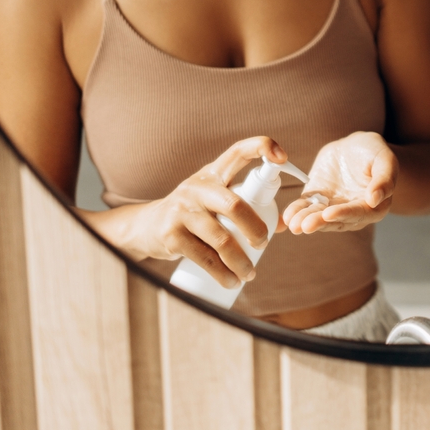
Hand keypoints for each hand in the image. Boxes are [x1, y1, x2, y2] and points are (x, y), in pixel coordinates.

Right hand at [126, 136, 286, 288]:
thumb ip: (247, 206)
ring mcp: (182, 210)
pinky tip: (231, 282)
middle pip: (235, 205)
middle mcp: (197, 187)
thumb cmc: (194, 212)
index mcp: (214, 173)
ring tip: (249, 274)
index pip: (238, 152)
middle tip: (263, 244)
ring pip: (221, 238)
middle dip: (255, 229)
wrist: (146, 227)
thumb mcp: (216, 201)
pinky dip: (222, 273)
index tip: (282, 157)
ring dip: (240, 261)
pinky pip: (204, 258)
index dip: (262, 148)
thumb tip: (283, 223)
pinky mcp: (171, 234)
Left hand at [283, 131, 397, 233]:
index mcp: (375, 206)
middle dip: (320, 222)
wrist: (352, 147)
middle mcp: (354, 213)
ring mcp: (333, 208)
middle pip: (337, 221)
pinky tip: (285, 217)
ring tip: (293, 224)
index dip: (345, 214)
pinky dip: (295, 212)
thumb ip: (384, 179)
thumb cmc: (373, 151)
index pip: (360, 213)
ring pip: (319, 217)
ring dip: (306, 221)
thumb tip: (375, 200)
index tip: (330, 213)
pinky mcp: (316, 201)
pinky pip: (305, 208)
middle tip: (306, 225)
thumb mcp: (384, 159)